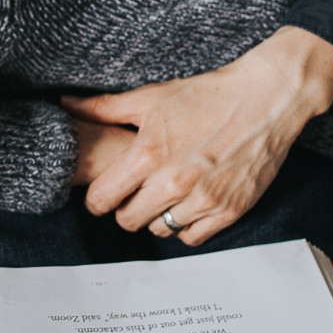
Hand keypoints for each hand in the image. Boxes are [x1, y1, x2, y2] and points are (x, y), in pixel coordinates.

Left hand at [69, 27, 332, 244]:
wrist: (265, 98)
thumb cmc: (207, 94)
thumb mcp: (152, 97)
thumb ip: (105, 108)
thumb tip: (67, 105)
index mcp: (147, 154)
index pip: (102, 199)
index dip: (98, 198)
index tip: (106, 192)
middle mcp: (173, 182)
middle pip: (128, 220)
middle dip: (126, 208)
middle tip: (136, 192)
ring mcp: (203, 199)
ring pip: (160, 230)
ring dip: (157, 216)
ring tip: (165, 194)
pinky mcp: (230, 210)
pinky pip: (192, 237)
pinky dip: (186, 225)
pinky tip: (188, 204)